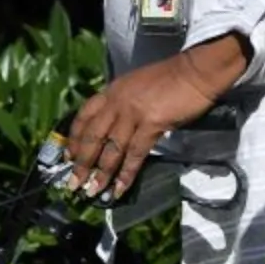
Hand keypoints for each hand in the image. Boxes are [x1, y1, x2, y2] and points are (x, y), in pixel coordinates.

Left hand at [66, 36, 245, 200]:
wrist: (196, 71)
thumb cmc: (171, 77)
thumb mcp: (136, 85)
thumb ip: (122, 102)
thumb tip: (115, 125)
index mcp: (112, 91)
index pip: (83, 116)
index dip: (74, 139)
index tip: (69, 157)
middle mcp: (117, 102)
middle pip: (92, 136)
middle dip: (81, 163)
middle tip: (73, 183)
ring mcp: (133, 113)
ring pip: (111, 149)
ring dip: (100, 173)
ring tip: (93, 192)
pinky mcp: (151, 124)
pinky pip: (134, 154)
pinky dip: (126, 174)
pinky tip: (119, 188)